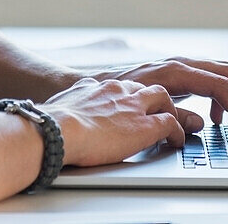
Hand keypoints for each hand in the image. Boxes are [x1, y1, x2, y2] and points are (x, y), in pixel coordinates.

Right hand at [40, 78, 186, 167]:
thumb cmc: (51, 125)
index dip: (128, 98)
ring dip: (169, 110)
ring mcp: (133, 106)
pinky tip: (175, 142)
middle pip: (144, 86)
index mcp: (95, 87)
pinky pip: (170, 123)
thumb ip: (68, 106)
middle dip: (154, 99)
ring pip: (163, 97)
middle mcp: (116, 90)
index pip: (120, 87)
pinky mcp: (145, 125)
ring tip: (173, 125)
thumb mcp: (60, 107)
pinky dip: (176, 132)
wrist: (57, 130)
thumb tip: (57, 113)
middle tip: (157, 112)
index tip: (129, 108)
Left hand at [91, 57, 227, 134]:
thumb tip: (201, 125)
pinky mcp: (180, 72)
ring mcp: (182, 65)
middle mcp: (182, 63)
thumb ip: (174, 118)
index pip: (220, 84)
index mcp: (176, 71)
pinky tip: (215, 119)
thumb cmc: (119, 96)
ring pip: (224, 73)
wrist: (99, 84)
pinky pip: (212, 79)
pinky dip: (221, 97)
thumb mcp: (147, 110)